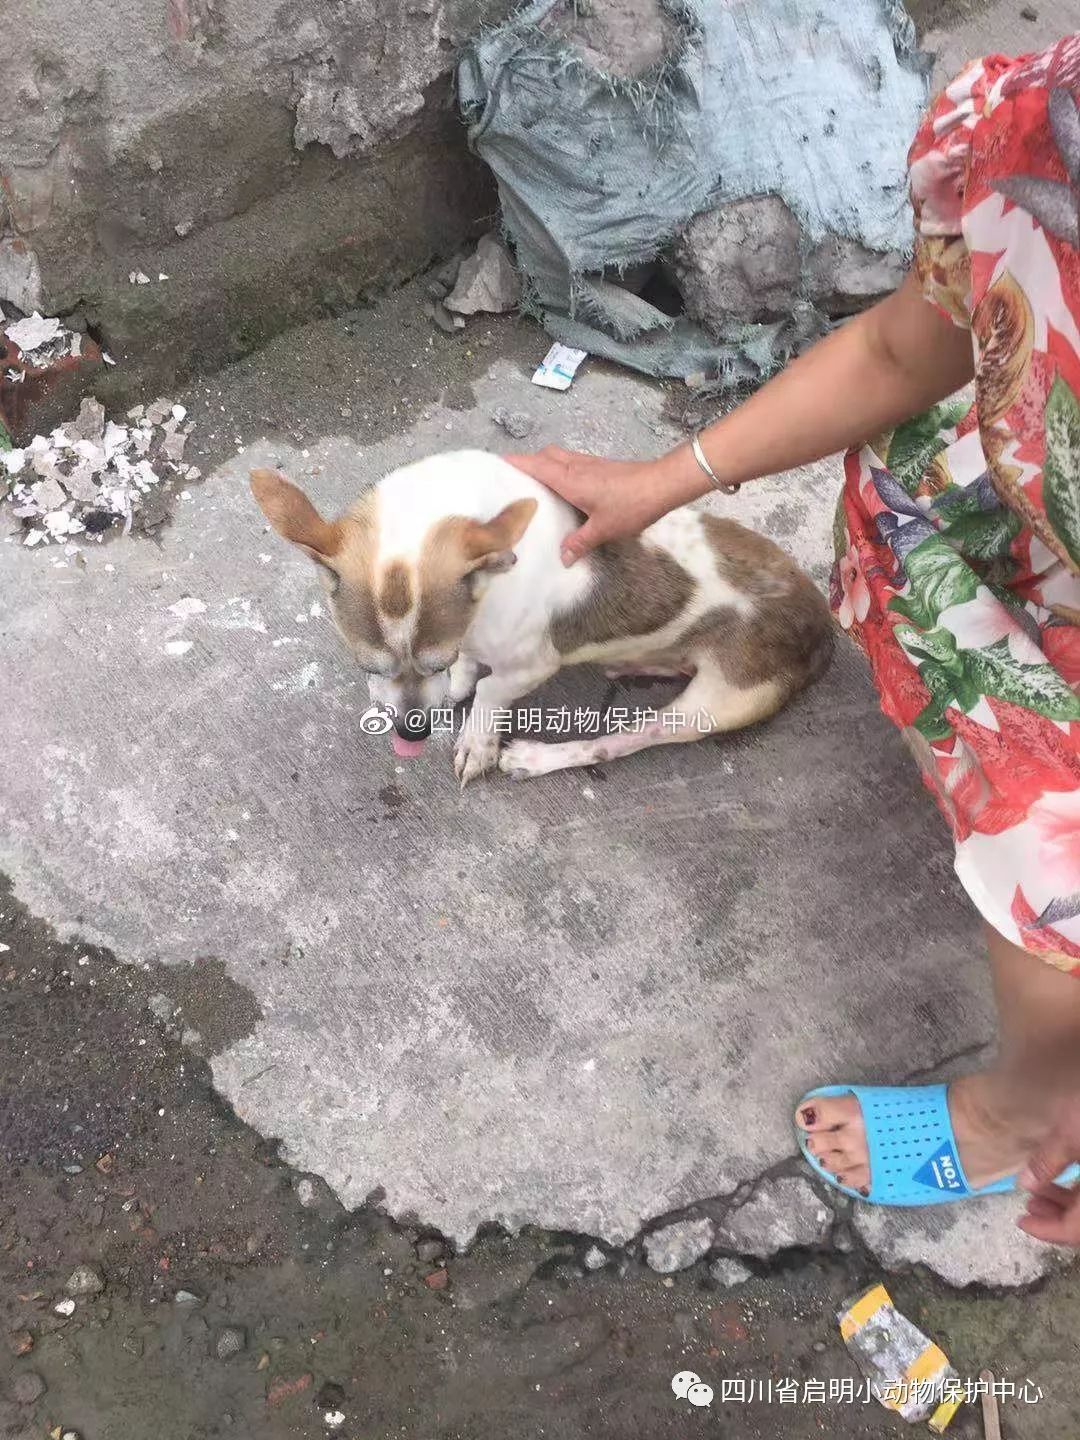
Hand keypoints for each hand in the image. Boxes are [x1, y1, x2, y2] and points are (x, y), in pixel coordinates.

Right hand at [504, 445, 699, 565]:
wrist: (662, 484)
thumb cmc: (631, 505)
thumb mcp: (603, 530)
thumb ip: (580, 543)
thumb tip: (563, 558)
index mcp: (569, 479)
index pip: (534, 464)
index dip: (513, 462)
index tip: (493, 464)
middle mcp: (575, 466)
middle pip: (543, 455)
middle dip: (526, 462)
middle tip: (513, 479)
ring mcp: (588, 463)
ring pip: (557, 456)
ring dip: (543, 463)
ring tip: (534, 484)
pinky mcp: (600, 465)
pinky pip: (570, 461)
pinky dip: (559, 468)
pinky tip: (563, 486)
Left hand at [1018, 1099, 1079, 1245]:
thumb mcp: (1071, 1132)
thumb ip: (1049, 1160)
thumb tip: (1026, 1183)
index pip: (1078, 1230)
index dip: (1048, 1232)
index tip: (1022, 1223)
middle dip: (1056, 1219)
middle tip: (1028, 1208)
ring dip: (1067, 1204)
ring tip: (1037, 1192)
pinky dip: (1079, 1191)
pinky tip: (1059, 1177)